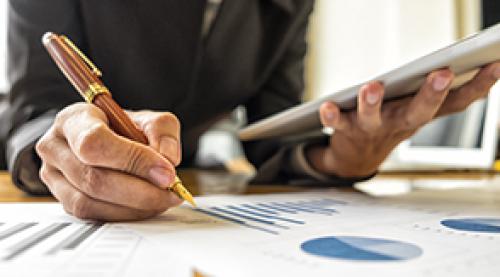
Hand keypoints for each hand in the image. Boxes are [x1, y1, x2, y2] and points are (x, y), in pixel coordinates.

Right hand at [36, 103, 182, 220]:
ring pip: (91, 202)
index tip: (166, 172)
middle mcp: (55, 147)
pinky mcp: (63, 200)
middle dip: (140, 190)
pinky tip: (146, 207)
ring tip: (162, 200)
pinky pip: (93, 215)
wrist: (109, 141)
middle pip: (93, 178)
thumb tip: (167, 159)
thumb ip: (162, 131)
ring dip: (134, 207)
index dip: (133, 160)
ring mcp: (54, 177)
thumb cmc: (125, 129)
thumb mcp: (148, 119)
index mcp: (73, 119)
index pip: (94, 142)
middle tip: (171, 192)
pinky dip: (125, 214)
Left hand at [307, 62, 499, 177]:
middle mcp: (398, 123)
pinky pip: (336, 123)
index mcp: (419, 116)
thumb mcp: (418, 112)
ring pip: (373, 118)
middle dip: (430, 95)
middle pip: (418, 112)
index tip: (494, 65)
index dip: (477, 86)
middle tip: (442, 74)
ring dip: (373, 104)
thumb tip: (483, 77)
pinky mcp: (345, 130)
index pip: (454, 104)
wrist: (356, 159)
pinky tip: (326, 106)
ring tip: (373, 87)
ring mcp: (371, 129)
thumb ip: (443, 98)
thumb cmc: (390, 125)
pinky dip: (331, 115)